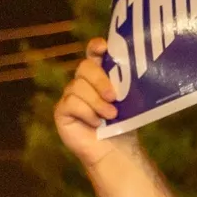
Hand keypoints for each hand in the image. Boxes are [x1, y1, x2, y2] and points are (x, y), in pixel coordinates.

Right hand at [53, 40, 132, 169]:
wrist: (115, 150)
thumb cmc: (123, 124)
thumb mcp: (128, 101)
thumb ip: (125, 85)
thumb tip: (135, 69)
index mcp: (99, 75)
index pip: (93, 54)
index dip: (96, 47)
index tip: (104, 48)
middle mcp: (82, 82)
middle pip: (84, 67)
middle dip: (100, 80)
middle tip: (115, 97)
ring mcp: (69, 96)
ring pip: (78, 86)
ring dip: (97, 102)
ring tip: (111, 115)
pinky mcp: (62, 111)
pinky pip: (71, 103)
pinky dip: (87, 113)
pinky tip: (96, 123)